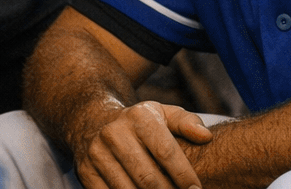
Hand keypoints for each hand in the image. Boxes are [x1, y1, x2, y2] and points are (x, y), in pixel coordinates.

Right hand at [73, 101, 212, 188]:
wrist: (92, 120)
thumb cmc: (139, 122)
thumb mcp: (163, 113)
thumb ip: (187, 123)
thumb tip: (206, 136)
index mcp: (139, 118)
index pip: (165, 151)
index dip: (183, 174)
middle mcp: (115, 134)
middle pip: (147, 176)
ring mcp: (97, 153)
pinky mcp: (85, 171)